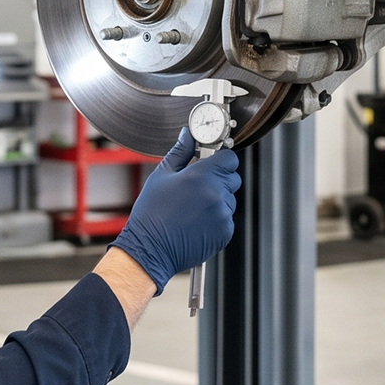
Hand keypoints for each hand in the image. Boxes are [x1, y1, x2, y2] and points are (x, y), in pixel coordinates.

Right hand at [110, 130, 240, 292]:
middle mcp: (216, 194)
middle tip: (198, 186)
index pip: (229, 158)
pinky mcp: (225, 232)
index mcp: (201, 176)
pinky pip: (227, 218)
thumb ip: (180, 152)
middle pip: (233, 177)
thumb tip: (187, 135)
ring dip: (218, 200)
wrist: (150, 249)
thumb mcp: (162, 176)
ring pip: (230, 199)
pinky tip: (196, 221)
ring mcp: (222, 214)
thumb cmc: (152, 213)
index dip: (221, 159)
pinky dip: (216, 218)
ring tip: (193, 208)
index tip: (212, 162)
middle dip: (219, 178)